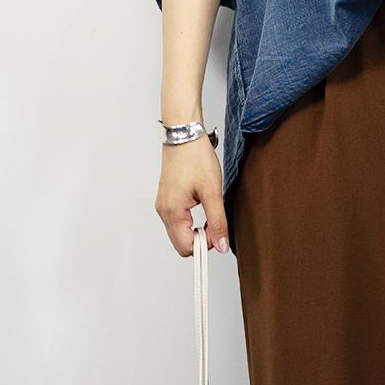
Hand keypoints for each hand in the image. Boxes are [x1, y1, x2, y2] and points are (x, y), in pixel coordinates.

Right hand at [155, 135, 230, 255]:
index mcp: (172, 211)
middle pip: (181, 243)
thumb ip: (217, 222)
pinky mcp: (167, 199)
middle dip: (200, 239)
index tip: (218, 232)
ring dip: (196, 230)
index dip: (205, 245)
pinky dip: (190, 221)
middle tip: (216, 222)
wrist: (185, 136)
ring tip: (210, 210)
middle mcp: (163, 211)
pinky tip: (202, 206)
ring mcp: (163, 205)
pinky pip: (177, 221)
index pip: (186, 248)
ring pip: (179, 233)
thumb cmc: (195, 158)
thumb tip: (221, 245)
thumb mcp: (213, 192)